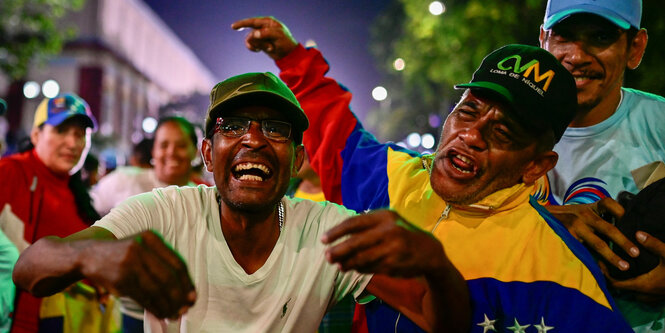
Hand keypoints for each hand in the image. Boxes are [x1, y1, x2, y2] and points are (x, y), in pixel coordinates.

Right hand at [79, 230, 195, 318]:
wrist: (89, 255)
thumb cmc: (124, 254)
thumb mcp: (143, 248)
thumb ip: (162, 263)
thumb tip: (183, 289)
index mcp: (151, 238)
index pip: (176, 263)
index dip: (187, 282)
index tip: (193, 296)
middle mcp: (141, 249)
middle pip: (168, 277)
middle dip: (179, 296)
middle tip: (186, 308)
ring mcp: (129, 265)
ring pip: (156, 290)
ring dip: (168, 305)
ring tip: (175, 313)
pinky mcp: (120, 280)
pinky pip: (143, 297)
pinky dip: (155, 308)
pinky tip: (161, 313)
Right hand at [232, 16, 297, 59]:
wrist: (287, 54)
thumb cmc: (285, 42)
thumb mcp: (278, 36)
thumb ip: (266, 33)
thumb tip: (255, 34)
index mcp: (268, 22)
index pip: (252, 21)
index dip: (242, 23)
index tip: (233, 27)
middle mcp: (262, 27)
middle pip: (251, 34)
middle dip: (260, 42)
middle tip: (271, 46)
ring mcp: (260, 35)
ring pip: (250, 40)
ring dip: (259, 46)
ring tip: (270, 48)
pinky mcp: (258, 42)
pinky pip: (250, 45)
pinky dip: (253, 48)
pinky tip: (259, 50)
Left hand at [321, 210, 446, 276]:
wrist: (429, 251)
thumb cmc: (402, 234)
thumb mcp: (389, 222)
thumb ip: (367, 226)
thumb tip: (339, 237)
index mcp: (384, 216)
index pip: (354, 223)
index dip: (336, 232)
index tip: (323, 240)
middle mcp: (389, 230)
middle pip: (355, 242)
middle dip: (338, 251)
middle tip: (327, 257)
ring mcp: (392, 249)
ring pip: (362, 258)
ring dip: (347, 263)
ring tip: (339, 266)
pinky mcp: (394, 264)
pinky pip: (371, 268)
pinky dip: (360, 269)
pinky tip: (354, 269)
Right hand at [546, 197, 638, 270]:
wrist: (541, 218)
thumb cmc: (566, 218)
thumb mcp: (580, 212)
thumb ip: (596, 218)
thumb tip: (620, 231)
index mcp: (589, 207)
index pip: (609, 204)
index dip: (622, 212)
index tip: (633, 223)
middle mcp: (584, 215)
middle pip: (608, 228)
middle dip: (624, 241)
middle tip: (636, 253)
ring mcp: (575, 226)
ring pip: (598, 243)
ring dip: (612, 256)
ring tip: (624, 266)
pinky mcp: (567, 237)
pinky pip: (584, 251)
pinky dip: (595, 261)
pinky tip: (602, 270)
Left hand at [606, 231, 664, 303]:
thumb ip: (653, 244)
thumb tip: (637, 232)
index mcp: (643, 284)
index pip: (615, 284)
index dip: (604, 275)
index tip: (598, 262)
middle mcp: (645, 294)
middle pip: (621, 289)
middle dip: (612, 278)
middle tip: (606, 262)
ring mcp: (653, 297)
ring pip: (633, 292)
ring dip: (625, 282)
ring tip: (620, 266)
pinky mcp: (660, 296)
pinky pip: (643, 293)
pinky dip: (636, 285)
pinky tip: (637, 273)